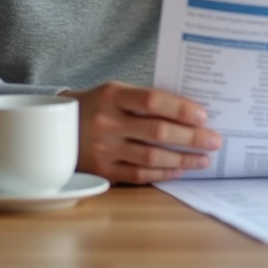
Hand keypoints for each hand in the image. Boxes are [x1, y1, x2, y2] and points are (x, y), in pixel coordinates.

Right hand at [61, 81, 220, 184]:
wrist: (52, 129)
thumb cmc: (94, 107)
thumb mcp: (113, 93)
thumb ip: (144, 100)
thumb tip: (188, 112)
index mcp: (112, 96)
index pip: (152, 101)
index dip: (180, 109)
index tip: (203, 115)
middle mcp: (107, 123)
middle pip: (157, 131)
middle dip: (192, 137)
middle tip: (215, 140)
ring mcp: (103, 149)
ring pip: (151, 156)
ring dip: (183, 159)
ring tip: (203, 159)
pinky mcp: (102, 171)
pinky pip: (139, 174)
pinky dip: (163, 173)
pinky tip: (179, 170)